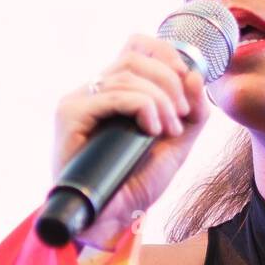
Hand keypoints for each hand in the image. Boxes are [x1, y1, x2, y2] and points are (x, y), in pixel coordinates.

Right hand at [50, 31, 210, 240]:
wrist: (111, 219)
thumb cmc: (138, 183)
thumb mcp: (177, 144)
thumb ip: (193, 112)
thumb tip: (195, 73)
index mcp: (114, 90)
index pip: (135, 46)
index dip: (164, 52)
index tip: (186, 77)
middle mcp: (94, 90)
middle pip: (135, 57)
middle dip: (169, 82)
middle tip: (181, 115)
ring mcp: (79, 100)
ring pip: (127, 75)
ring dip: (160, 100)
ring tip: (168, 130)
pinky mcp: (70, 115)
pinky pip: (113, 94)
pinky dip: (142, 107)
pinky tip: (152, 130)